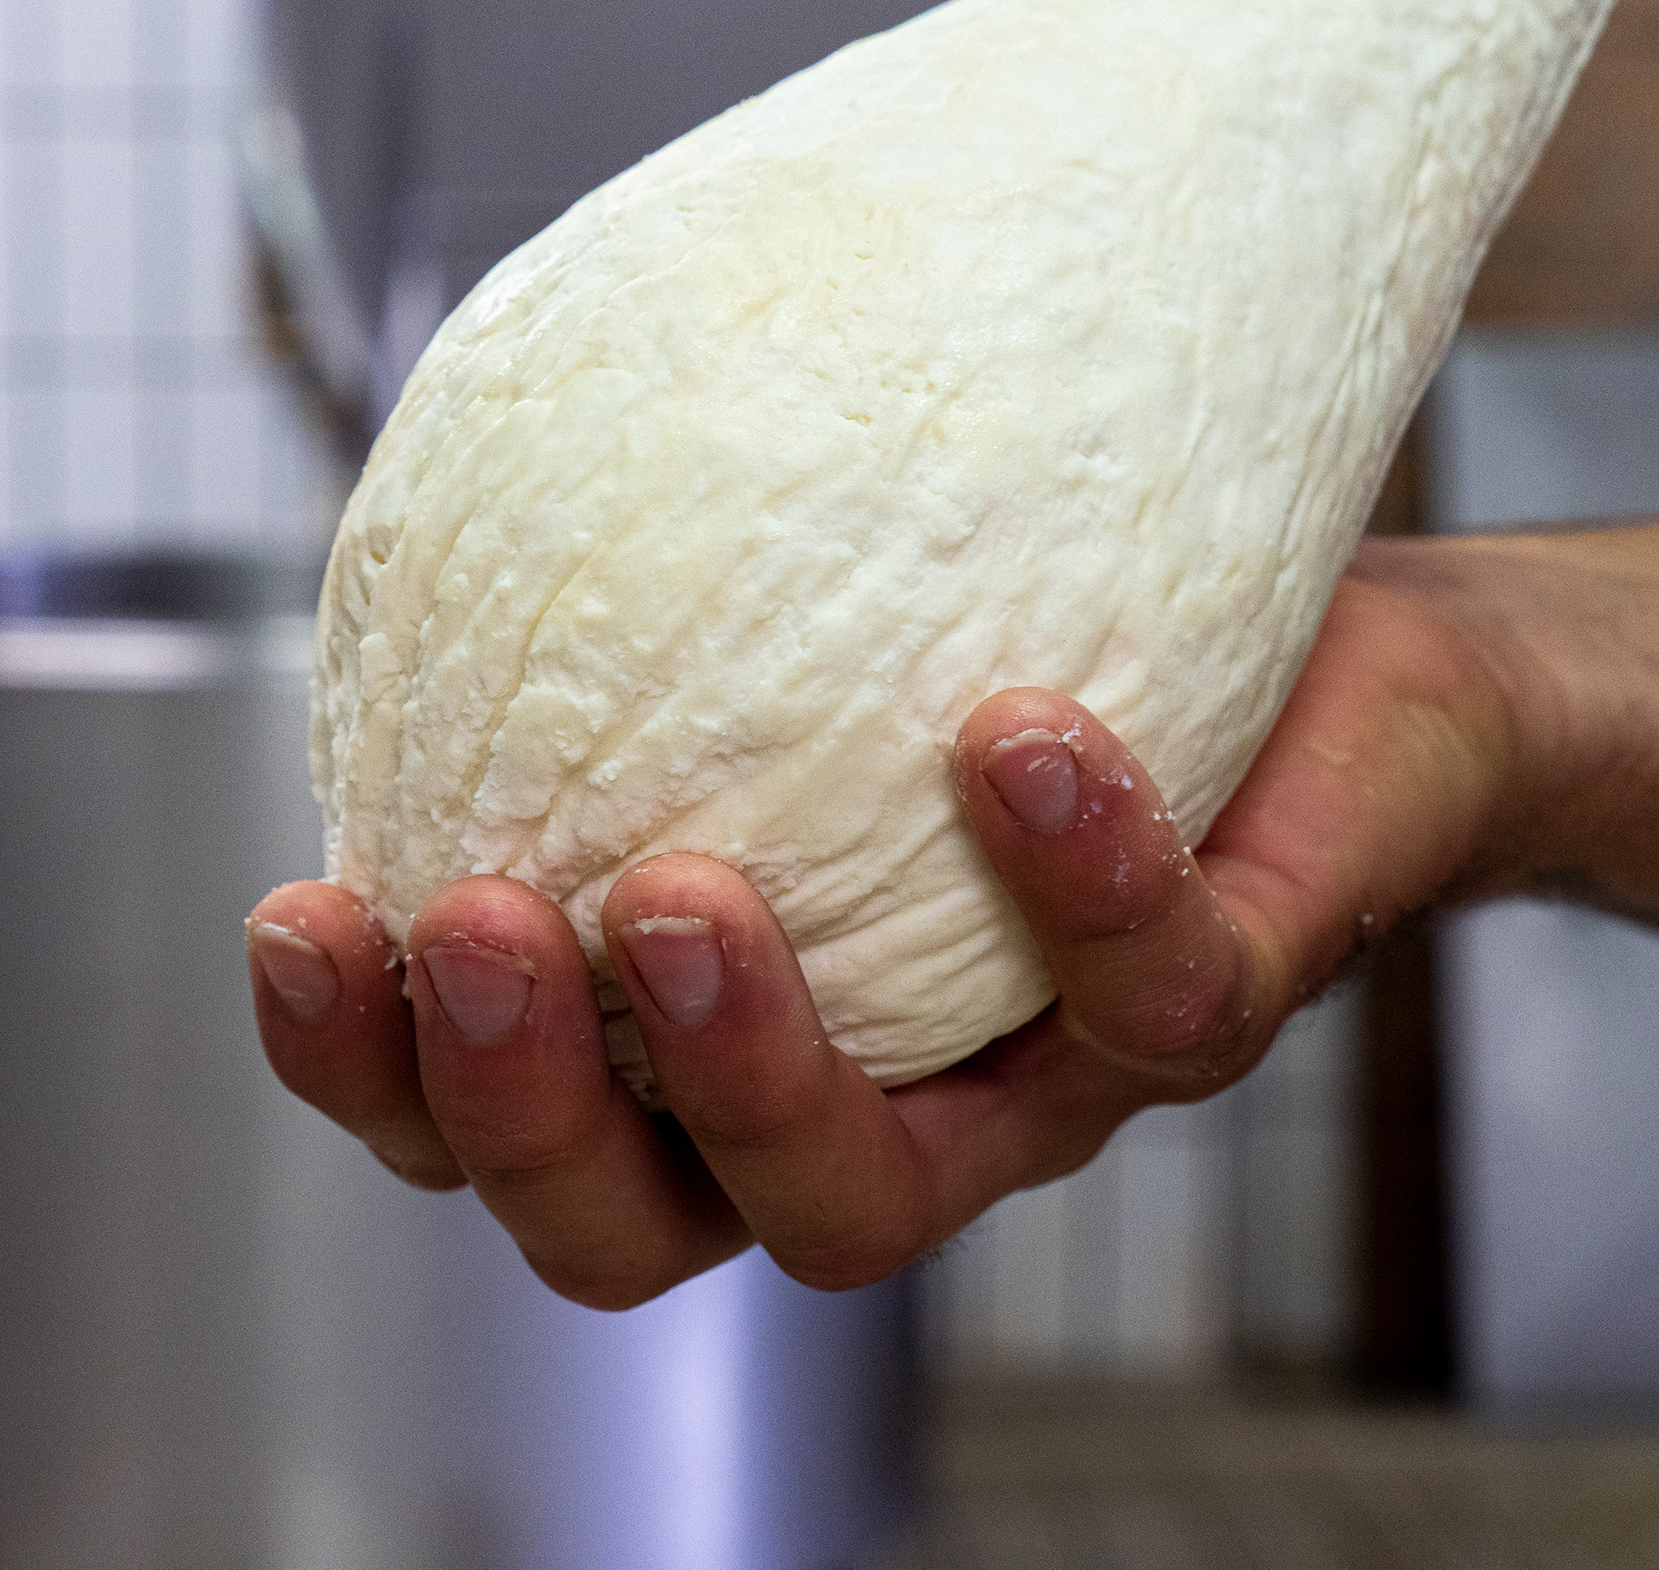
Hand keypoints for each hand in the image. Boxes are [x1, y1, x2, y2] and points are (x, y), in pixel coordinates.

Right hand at [247, 539, 1522, 1308]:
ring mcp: (1022, 1086)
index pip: (485, 1123)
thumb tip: (487, 427)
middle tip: (462, 924)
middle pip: (628, 1231)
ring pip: (856, 1204)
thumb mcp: (816, 609)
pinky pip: (1155, 1008)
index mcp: (700, 1030)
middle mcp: (842, 1094)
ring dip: (741, 1067)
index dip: (368, 1072)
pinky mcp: (1200, 1016)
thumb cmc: (1037, 631)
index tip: (299, 915)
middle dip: (517, 1114)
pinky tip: (1019, 734)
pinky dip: (1078, 883)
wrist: (1360, 669)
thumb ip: (662, 593)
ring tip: (674, 891)